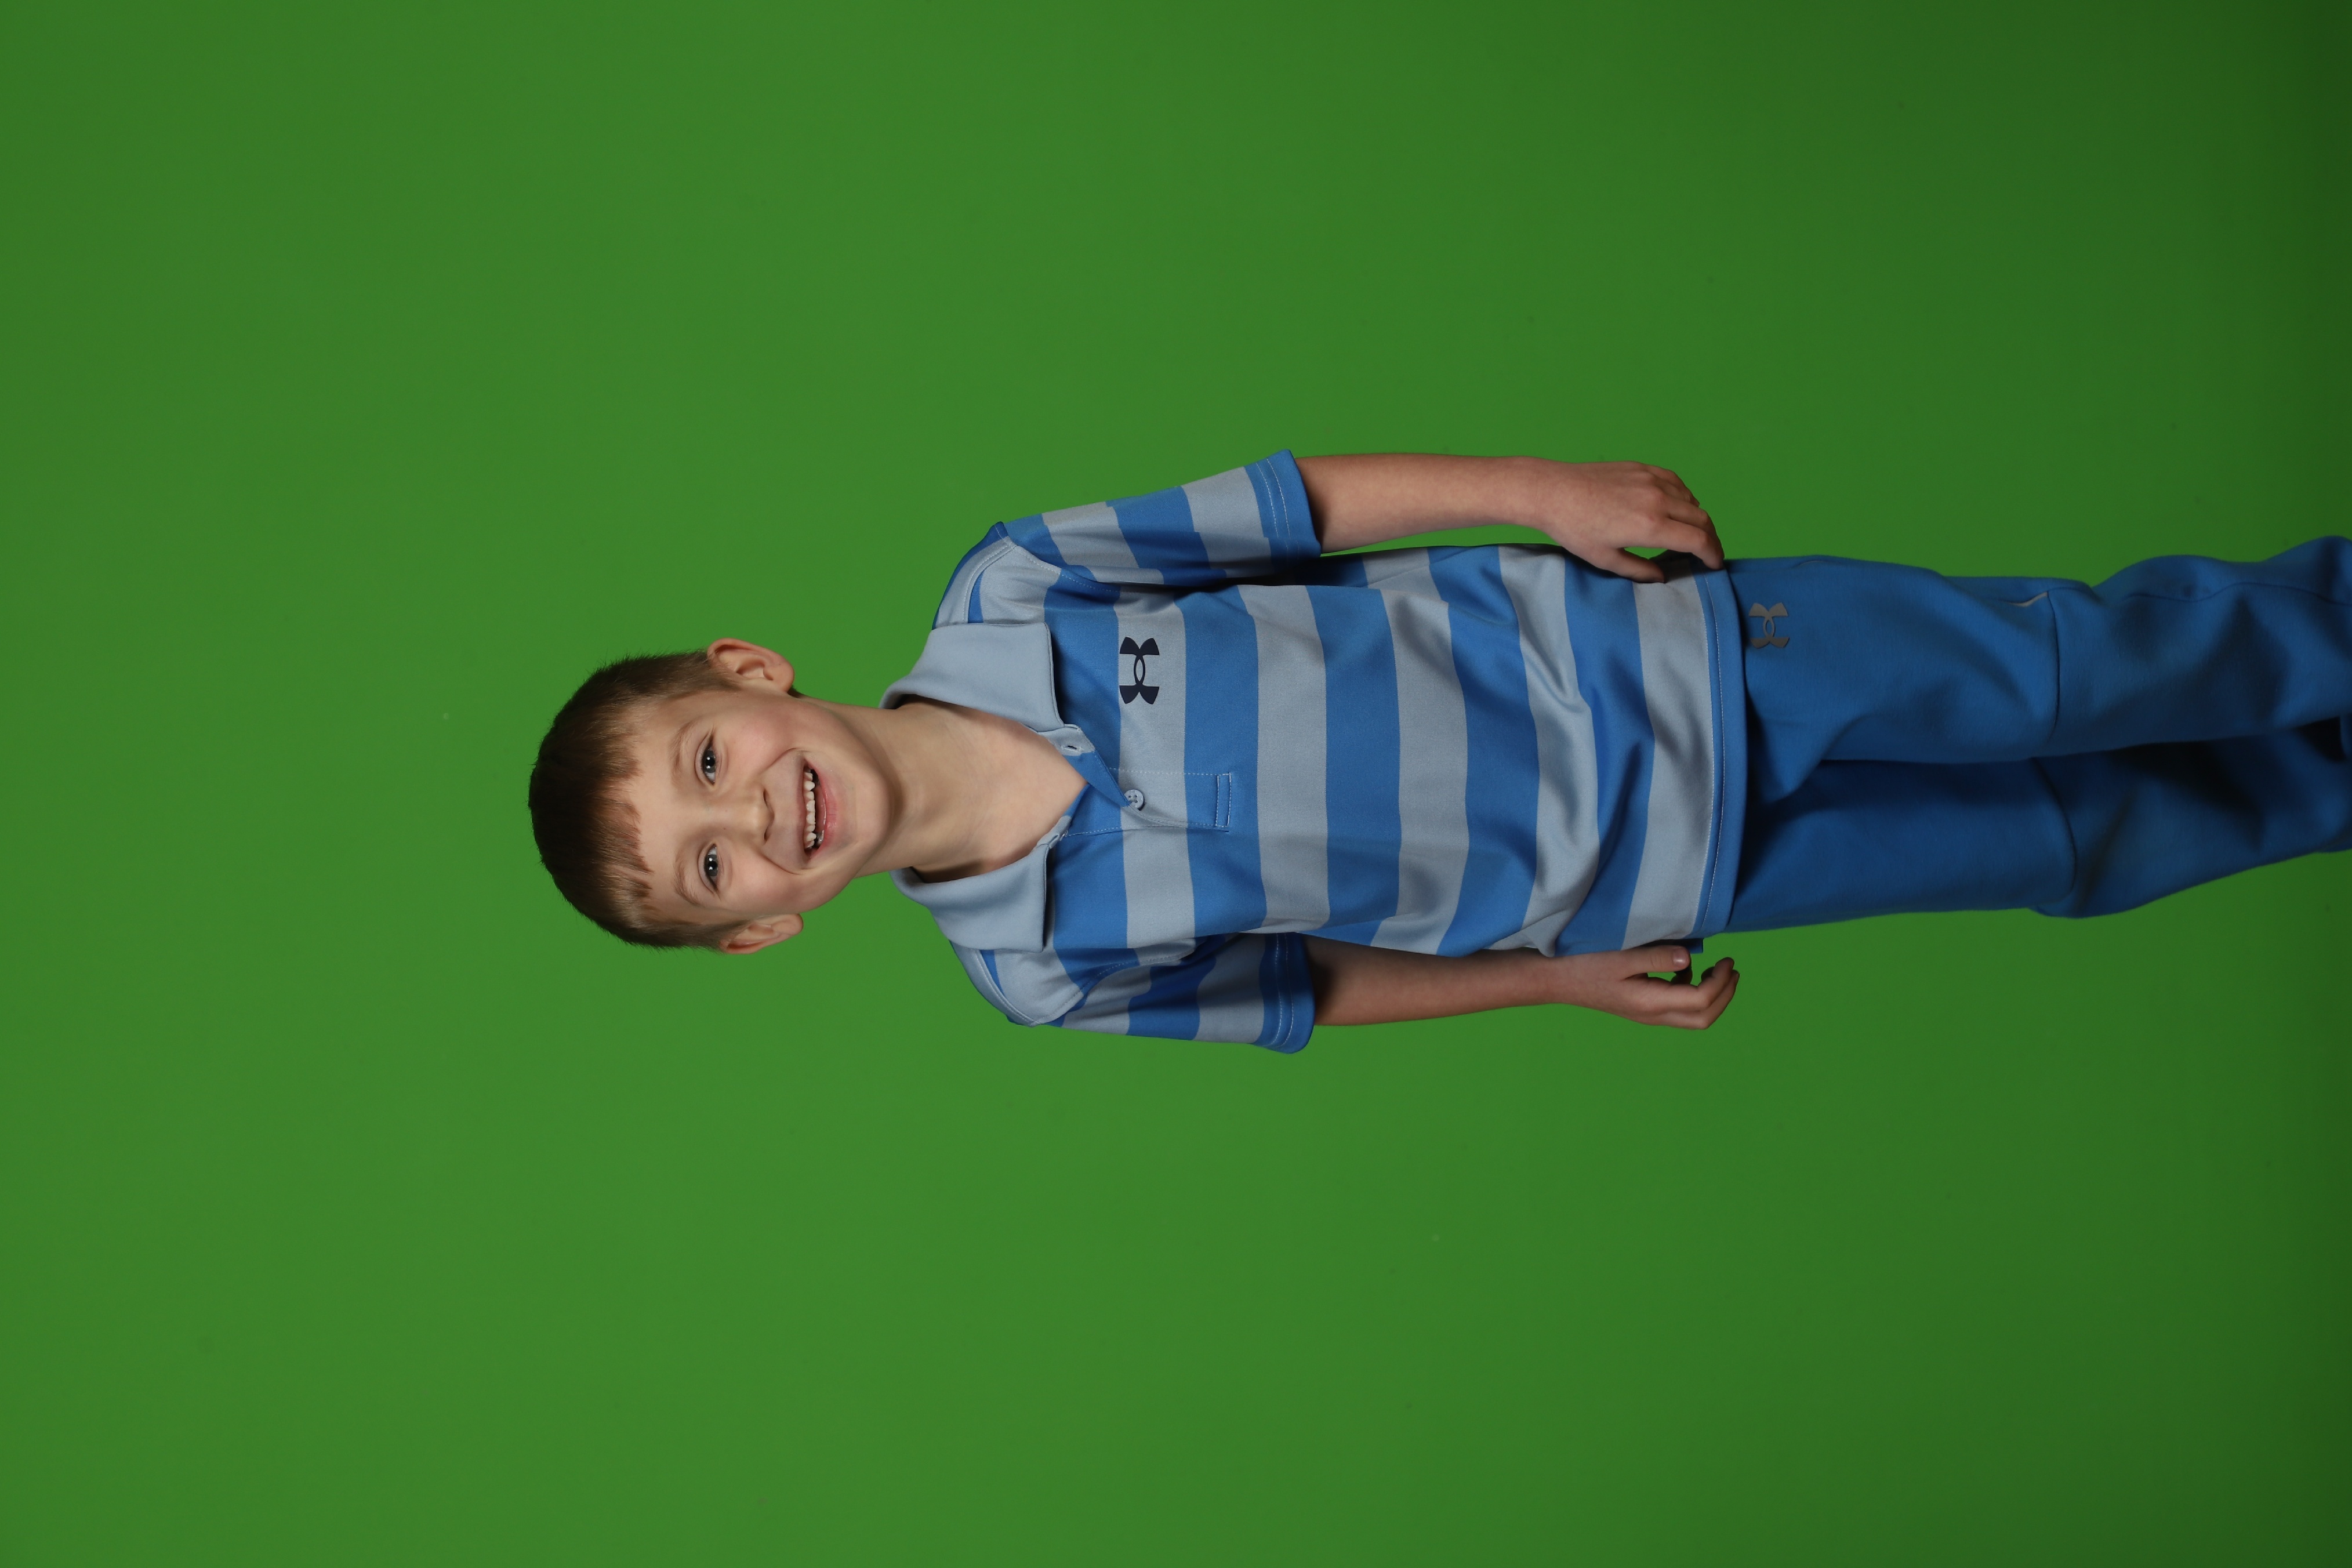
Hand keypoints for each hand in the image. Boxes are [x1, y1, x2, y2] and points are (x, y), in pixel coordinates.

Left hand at [1515, 460, 1721, 582]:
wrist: (1552, 491)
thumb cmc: (1573, 529)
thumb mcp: (1605, 559)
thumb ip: (1639, 570)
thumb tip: (1662, 576)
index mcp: (1650, 526)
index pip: (1699, 541)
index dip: (1713, 555)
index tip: (1715, 565)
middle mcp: (1657, 500)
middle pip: (1702, 519)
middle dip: (1710, 539)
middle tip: (1707, 553)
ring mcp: (1651, 480)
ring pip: (1691, 500)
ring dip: (1696, 519)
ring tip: (1688, 533)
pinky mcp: (1642, 468)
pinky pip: (1676, 482)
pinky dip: (1683, 497)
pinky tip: (1674, 508)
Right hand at [1552, 943, 1738, 1028]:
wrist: (1556, 980)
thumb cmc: (1584, 964)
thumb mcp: (1620, 956)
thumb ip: (1655, 956)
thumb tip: (1690, 958)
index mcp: (1650, 1002)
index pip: (1701, 1001)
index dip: (1721, 982)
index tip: (1727, 959)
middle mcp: (1652, 1015)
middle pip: (1703, 1018)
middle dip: (1725, 996)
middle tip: (1732, 970)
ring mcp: (1647, 1015)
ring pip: (1693, 1017)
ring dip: (1712, 997)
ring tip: (1716, 970)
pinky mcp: (1642, 1008)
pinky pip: (1678, 1008)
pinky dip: (1692, 993)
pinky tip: (1686, 972)